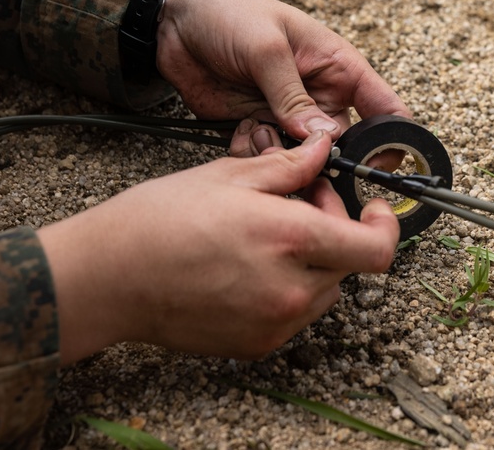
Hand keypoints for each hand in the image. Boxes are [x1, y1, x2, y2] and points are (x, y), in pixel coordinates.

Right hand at [37, 131, 399, 362]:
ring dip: (313, 259)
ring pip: (324, 290)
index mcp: (291, 239)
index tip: (374, 209)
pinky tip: (249, 263)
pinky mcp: (256, 345)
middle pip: (348, 264)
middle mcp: (291, 289)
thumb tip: (324, 148)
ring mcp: (275, 323)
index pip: (376, 249)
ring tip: (268, 232)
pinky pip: (294, 314)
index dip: (385, 227)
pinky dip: (287, 287)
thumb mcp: (231, 176)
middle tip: (297, 201)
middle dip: (335, 229)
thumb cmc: (160, 219)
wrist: (109, 276)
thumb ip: (290, 166)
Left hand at [156, 0, 409, 153]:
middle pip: (344, 145)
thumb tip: (320, 138)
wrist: (174, 18)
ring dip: (282, 156)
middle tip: (300, 156)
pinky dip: (254, 153)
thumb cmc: (230, 12)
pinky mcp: (258, 126)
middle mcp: (320, 95)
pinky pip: (266, 157)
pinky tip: (239, 130)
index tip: (377, 165)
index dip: (391, 141)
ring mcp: (289, 114)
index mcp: (338, 68)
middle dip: (324, 159)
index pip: (386, 109)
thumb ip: (292, 96)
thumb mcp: (266, 48)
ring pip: (303, 157)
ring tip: (256, 130)